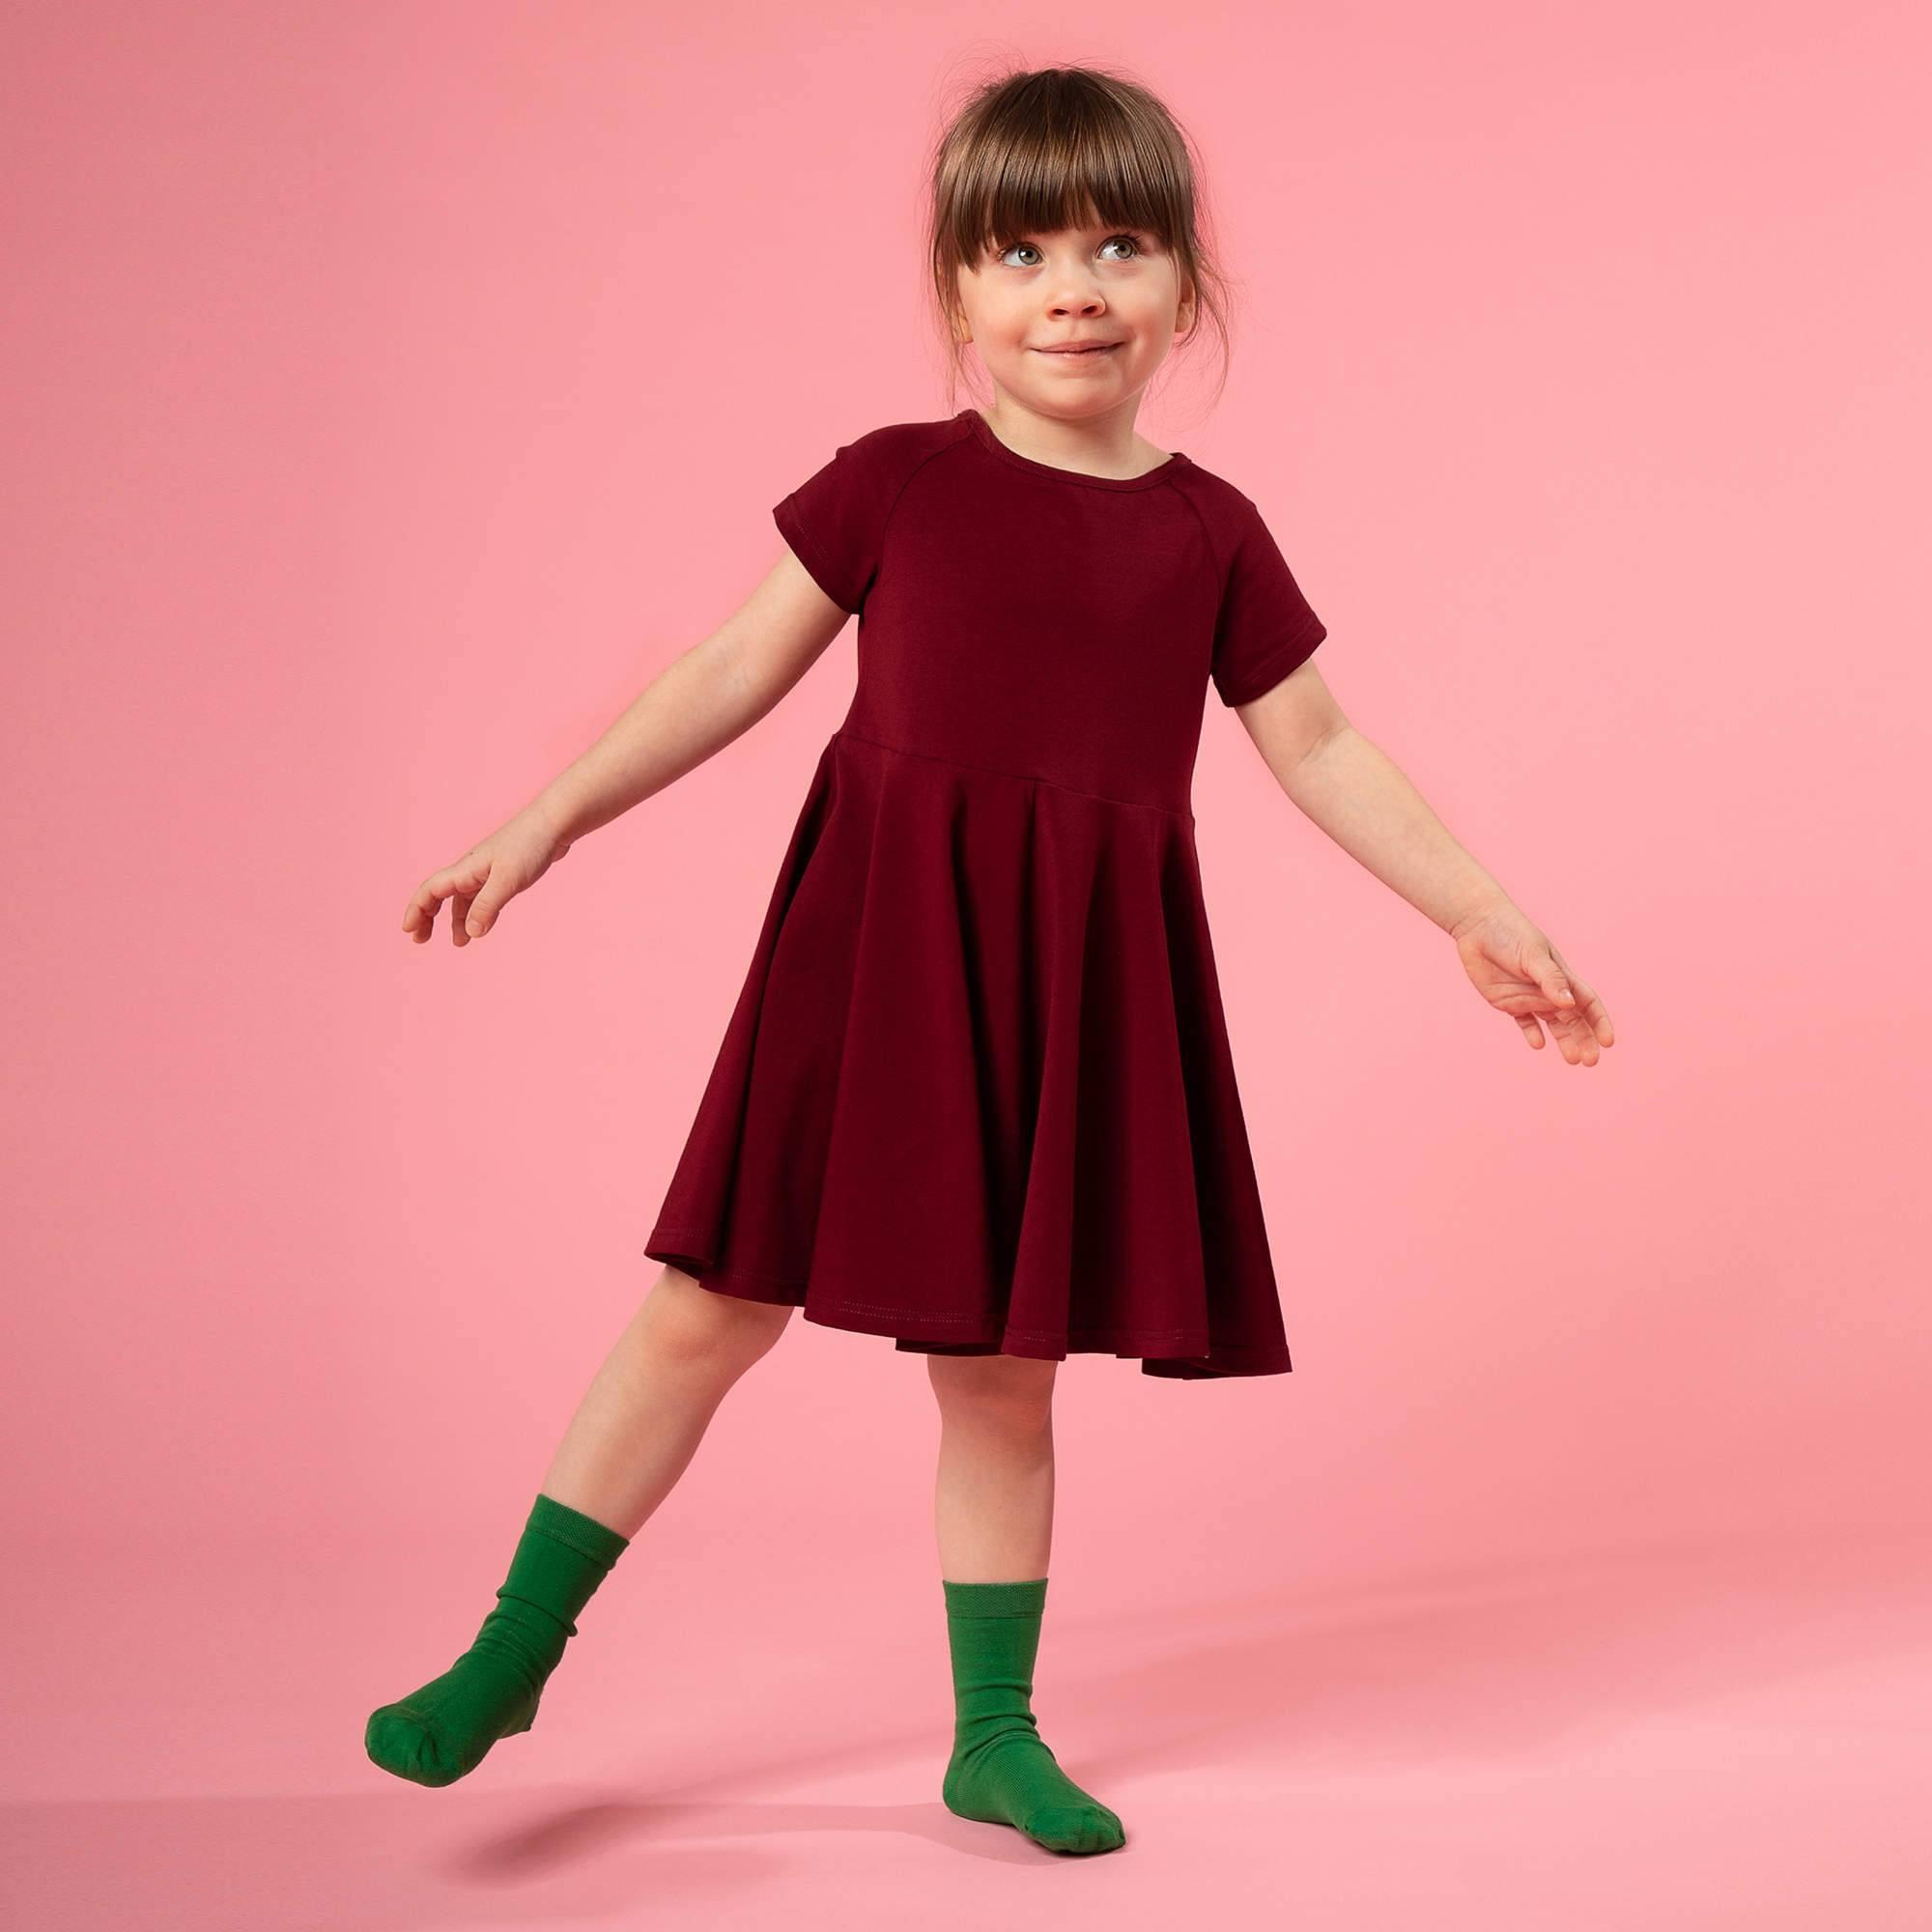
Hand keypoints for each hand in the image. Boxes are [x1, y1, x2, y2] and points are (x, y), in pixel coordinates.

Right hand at [402, 800, 574, 947]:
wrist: (554, 824)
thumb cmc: (530, 846)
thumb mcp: (508, 880)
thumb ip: (487, 906)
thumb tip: (471, 933)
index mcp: (465, 870)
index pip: (430, 890)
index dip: (416, 910)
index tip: (407, 930)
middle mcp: (471, 870)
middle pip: (439, 895)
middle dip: (427, 917)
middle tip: (421, 939)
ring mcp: (486, 871)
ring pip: (462, 899)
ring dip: (456, 920)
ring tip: (460, 942)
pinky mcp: (503, 874)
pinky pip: (480, 897)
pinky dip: (477, 912)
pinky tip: (483, 924)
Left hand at [1448, 901, 1613, 1064]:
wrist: (1478, 926)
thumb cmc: (1510, 933)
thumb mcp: (1533, 955)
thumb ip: (1550, 979)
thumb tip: (1568, 1004)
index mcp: (1562, 977)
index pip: (1588, 1004)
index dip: (1599, 1022)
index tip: (1608, 1042)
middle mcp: (1549, 990)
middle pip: (1574, 1020)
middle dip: (1585, 1040)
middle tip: (1590, 1061)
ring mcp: (1529, 997)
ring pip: (1553, 1026)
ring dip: (1564, 1042)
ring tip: (1571, 1059)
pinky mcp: (1508, 1002)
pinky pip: (1525, 1023)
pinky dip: (1532, 1034)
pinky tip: (1537, 1044)